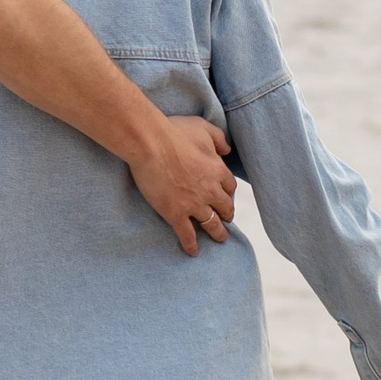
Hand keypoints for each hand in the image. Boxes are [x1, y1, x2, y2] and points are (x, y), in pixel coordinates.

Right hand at [132, 113, 236, 256]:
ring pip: (212, 224)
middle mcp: (210, 190)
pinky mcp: (176, 214)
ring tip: (220, 239)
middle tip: (225, 219)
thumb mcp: (202, 128)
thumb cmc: (174, 132)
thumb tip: (227, 150)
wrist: (150, 144)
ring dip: (218, 233)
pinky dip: (192, 245)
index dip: (228, 193)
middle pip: (225, 208)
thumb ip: (219, 138)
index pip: (230, 187)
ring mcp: (194, 204)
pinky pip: (187, 235)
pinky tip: (193, 251)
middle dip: (227, 215)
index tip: (225, 196)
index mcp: (217, 170)